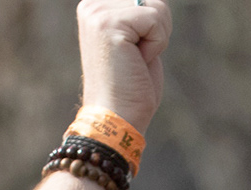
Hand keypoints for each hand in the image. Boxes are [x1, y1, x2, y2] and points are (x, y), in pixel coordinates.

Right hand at [76, 0, 170, 131]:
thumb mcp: (138, 42)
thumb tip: (158, 2)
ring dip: (158, 39)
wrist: (117, 118)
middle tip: (137, 58)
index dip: (153, 27)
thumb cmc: (131, 88)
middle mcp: (92, 5)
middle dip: (157, 31)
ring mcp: (97, 13)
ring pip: (157, 7)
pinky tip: (138, 61)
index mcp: (96, 7)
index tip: (134, 51)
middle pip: (153, 0)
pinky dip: (157, 45)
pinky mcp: (109, 24)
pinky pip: (155, 21)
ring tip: (136, 59)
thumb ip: (142, 17)